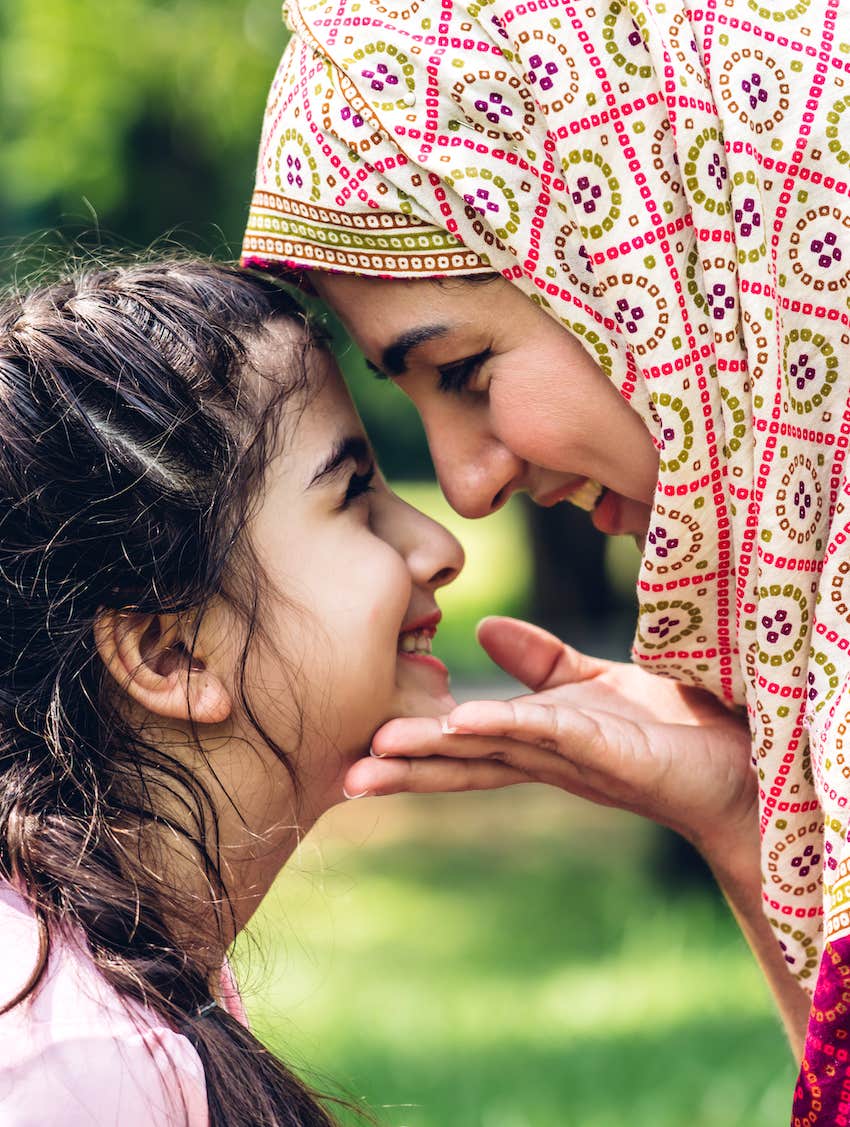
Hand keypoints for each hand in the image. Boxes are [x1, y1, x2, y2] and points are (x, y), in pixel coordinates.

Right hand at [344, 616, 755, 855]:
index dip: (414, 744)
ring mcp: (577, 757)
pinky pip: (549, 732)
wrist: (741, 757)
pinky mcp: (613, 752)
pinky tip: (458, 723)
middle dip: (405, 769)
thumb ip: (540, 661)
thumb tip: (483, 628)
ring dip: (434, 755)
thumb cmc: (671, 725)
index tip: (358, 746)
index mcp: (536, 740)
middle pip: (465, 761)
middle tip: (344, 778)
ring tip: (377, 755)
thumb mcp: (592, 682)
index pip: (464, 742)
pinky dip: (503, 726)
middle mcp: (548, 756)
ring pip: (493, 752)